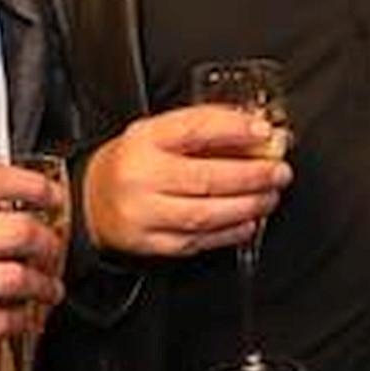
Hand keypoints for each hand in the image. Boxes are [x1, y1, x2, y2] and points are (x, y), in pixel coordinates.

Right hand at [0, 162, 67, 363]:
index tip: (50, 194)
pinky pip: (0, 321)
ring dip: (44, 285)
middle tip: (54, 247)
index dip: (32, 184)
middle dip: (48, 240)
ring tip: (49, 288)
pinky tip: (23, 318)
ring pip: (18, 278)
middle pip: (18, 230)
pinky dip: (21, 320)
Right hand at [83, 104, 291, 257]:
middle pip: (205, 178)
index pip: (194, 129)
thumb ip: (204, 127)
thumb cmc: (133, 161)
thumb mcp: (158, 131)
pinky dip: (229, 233)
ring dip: (246, 206)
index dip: (234, 130)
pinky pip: (196, 241)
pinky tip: (248, 222)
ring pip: (204, 214)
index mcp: (145, 139)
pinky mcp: (149, 242)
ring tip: (269, 197)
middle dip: (252, 176)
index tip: (264, 131)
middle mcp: (141, 176)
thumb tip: (256, 131)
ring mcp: (143, 213)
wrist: (90, 199)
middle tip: (279, 172)